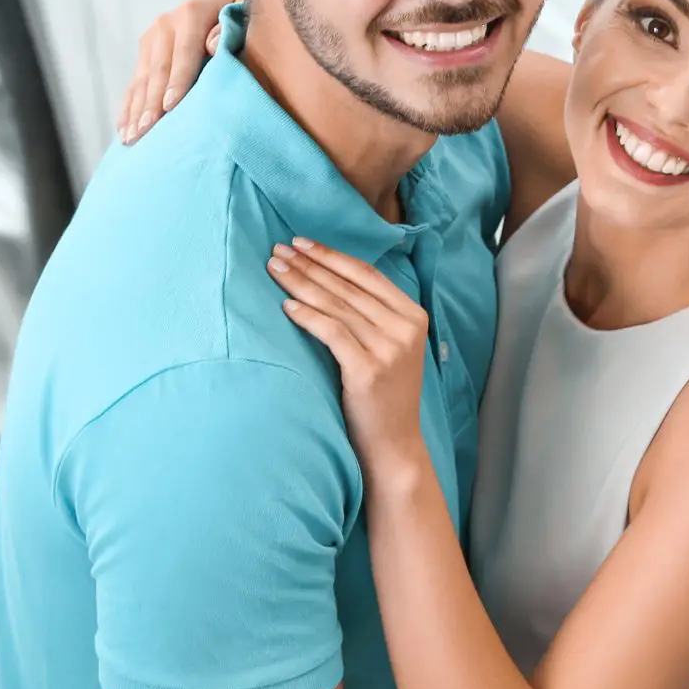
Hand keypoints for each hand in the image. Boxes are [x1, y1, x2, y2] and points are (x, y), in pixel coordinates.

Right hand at [118, 0, 232, 143]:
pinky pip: (135, 83)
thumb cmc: (240, 9)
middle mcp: (166, 24)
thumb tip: (213, 46)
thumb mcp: (244, 10)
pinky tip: (123, 129)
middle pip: (158, 70)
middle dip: (151, 104)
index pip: (184, 53)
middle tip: (146, 132)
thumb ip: (231, 27)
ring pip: (142, 79)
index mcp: (192, 13)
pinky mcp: (145, 50)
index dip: (177, 81)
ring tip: (131, 137)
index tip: (170, 108)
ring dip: (135, 110)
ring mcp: (152, 37)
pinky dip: (129, 107)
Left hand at [269, 239, 430, 468]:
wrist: (394, 445)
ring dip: (301, 284)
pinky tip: (286, 306)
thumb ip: (373, 317)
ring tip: (274, 270)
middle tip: (278, 249)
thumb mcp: (391, 349)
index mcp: (414, 317)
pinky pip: (331, 332)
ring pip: (337, 305)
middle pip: (347, 286)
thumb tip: (328, 280)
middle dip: (309, 265)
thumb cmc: (384, 397)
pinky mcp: (368, 369)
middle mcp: (405, 328)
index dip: (331, 255)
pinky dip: (307, 316)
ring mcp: (389, 349)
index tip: (301, 243)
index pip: (367, 274)